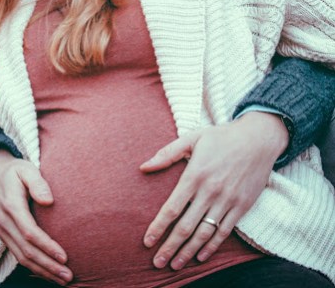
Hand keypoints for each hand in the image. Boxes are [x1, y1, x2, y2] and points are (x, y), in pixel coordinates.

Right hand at [0, 149, 72, 284]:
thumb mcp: (26, 169)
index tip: (64, 256)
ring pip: (22, 258)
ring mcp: (3, 232)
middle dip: (48, 266)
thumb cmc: (15, 171)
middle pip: (26, 251)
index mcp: (11, 207)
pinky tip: (47, 273)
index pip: (30, 233)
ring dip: (42, 271)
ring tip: (62, 280)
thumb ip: (38, 182)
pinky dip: (33, 267)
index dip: (47, 246)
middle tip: (68, 276)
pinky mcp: (5, 236)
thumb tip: (49, 201)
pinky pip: (18, 256)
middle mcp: (4, 223)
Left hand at [140, 112, 288, 269]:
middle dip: (170, 247)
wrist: (258, 139)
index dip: (158, 227)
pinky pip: (224, 231)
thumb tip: (143, 167)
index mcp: (195, 174)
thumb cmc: (221, 138)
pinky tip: (200, 255)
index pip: (172, 208)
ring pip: (204, 233)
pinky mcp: (241, 206)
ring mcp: (227, 200)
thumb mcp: (192, 138)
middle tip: (157, 263)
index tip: (147, 241)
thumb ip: (167, 153)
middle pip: (186, 226)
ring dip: (188, 251)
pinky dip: (212, 246)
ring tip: (175, 264)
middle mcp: (210, 191)